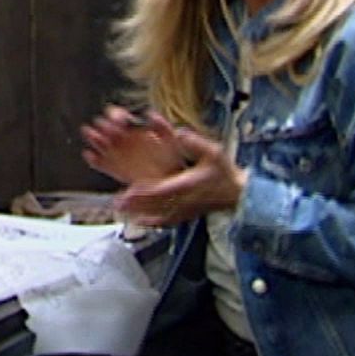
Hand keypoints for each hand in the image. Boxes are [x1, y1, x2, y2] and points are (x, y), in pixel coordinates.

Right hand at [80, 107, 187, 185]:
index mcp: (132, 129)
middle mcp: (120, 140)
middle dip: (104, 126)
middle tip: (106, 128)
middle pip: (105, 126)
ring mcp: (115, 155)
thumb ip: (162, 127)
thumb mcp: (170, 140)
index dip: (116, 115)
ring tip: (90, 133)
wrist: (168, 181)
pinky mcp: (112, 170)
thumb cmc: (169, 158)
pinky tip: (90, 155)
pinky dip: (93, 159)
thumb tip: (150, 114)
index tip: (120, 121)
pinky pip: (98, 163)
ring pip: (99, 143)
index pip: (118, 116)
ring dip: (94, 137)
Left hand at [113, 127, 247, 226]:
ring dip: (139, 213)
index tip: (129, 191)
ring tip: (122, 211)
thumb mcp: (213, 152)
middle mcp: (184, 200)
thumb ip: (195, 143)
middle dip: (135, 204)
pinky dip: (152, 222)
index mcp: (188, 184)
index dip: (144, 192)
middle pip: (155, 204)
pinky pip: (166, 222)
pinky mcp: (186, 215)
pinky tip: (140, 222)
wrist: (237, 194)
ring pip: (157, 214)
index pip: (162, 190)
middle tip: (116, 203)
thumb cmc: (225, 173)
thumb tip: (179, 133)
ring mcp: (184, 210)